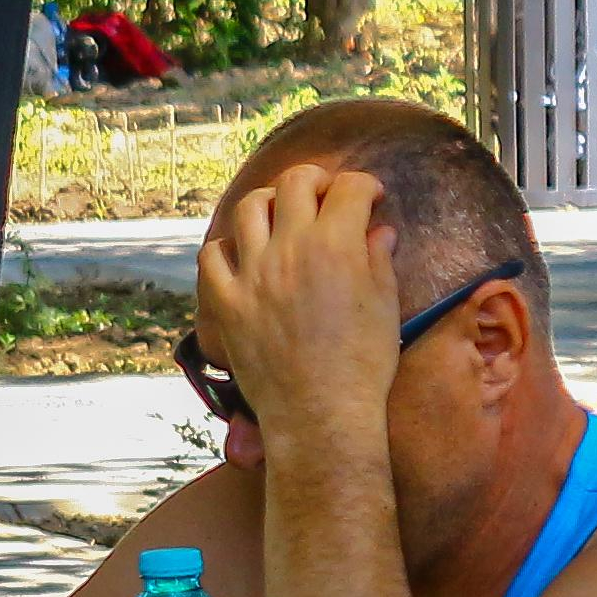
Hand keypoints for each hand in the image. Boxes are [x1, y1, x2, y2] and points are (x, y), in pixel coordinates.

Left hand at [190, 162, 404, 447]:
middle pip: (295, 183)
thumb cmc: (363, 366)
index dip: (365, 186)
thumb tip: (379, 231)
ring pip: (249, 208)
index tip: (370, 198)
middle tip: (326, 195)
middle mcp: (290, 249)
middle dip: (317, 180)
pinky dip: (225, 246)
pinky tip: (242, 253)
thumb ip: (379, 260)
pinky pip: (211, 256)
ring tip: (282, 215)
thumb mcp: (385, 307)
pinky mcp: (226, 302)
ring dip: (269, 202)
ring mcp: (252, 274)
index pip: (350, 188)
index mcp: (336, 245)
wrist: (321, 416)